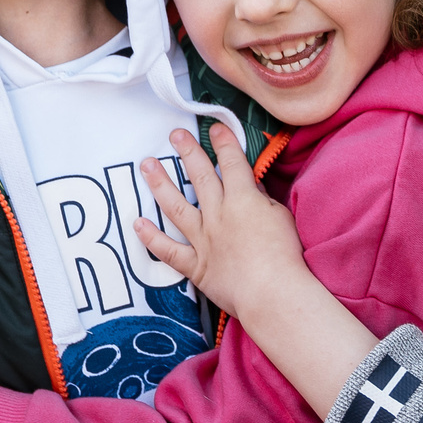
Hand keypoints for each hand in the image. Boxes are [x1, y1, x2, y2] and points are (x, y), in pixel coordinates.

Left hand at [132, 122, 308, 321]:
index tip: (215, 128)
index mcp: (243, 200)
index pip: (232, 163)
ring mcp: (203, 239)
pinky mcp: (196, 265)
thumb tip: (251, 186)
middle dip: (187, 151)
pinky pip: (168, 250)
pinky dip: (151, 238)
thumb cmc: (285, 257)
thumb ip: (262, 200)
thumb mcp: (280, 218)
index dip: (224, 143)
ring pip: (176, 207)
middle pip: (200, 176)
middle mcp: (218, 215)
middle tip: (175, 134)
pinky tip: (137, 224)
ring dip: (160, 184)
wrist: (273, 294)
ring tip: (147, 166)